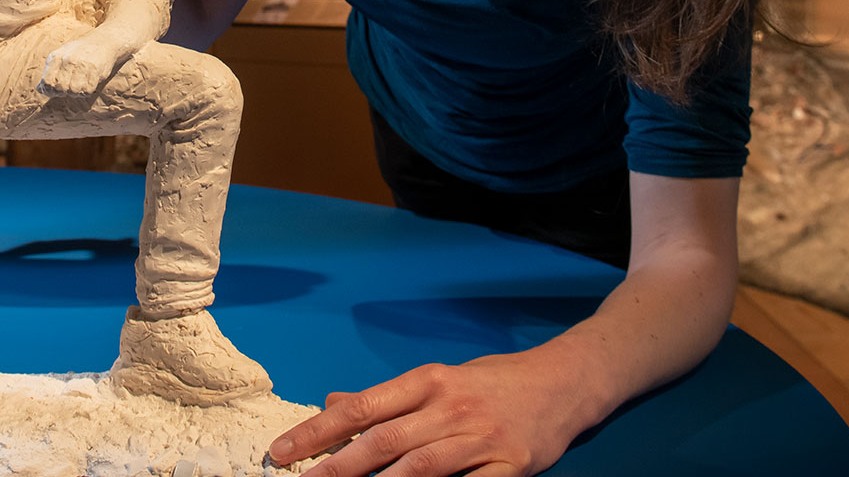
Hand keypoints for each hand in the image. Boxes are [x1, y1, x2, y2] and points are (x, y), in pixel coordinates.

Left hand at [37, 31, 133, 97]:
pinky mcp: (95, 70)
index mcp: (56, 56)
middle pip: (60, 88)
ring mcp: (82, 64)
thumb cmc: (81, 51)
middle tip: (72, 86)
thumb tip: (39, 89)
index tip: (57, 90)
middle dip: (65, 92)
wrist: (105, 41)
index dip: (51, 91)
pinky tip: (90, 81)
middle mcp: (68, 60)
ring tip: (82, 83)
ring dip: (77, 92)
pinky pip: (87, 90)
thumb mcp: (62, 56)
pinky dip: (88, 90)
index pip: (47, 82)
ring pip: (73, 91)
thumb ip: (50, 72)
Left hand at [269, 350, 591, 476]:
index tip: (284, 451)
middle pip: (383, 441)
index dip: (318, 430)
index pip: (362, 407)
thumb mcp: (438, 379)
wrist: (565, 382)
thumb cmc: (494, 382)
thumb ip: (388, 398)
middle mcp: (450, 407)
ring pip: (420, 468)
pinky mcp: (510, 466)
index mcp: (428, 381)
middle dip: (336, 467)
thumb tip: (333, 402)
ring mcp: (480, 438)